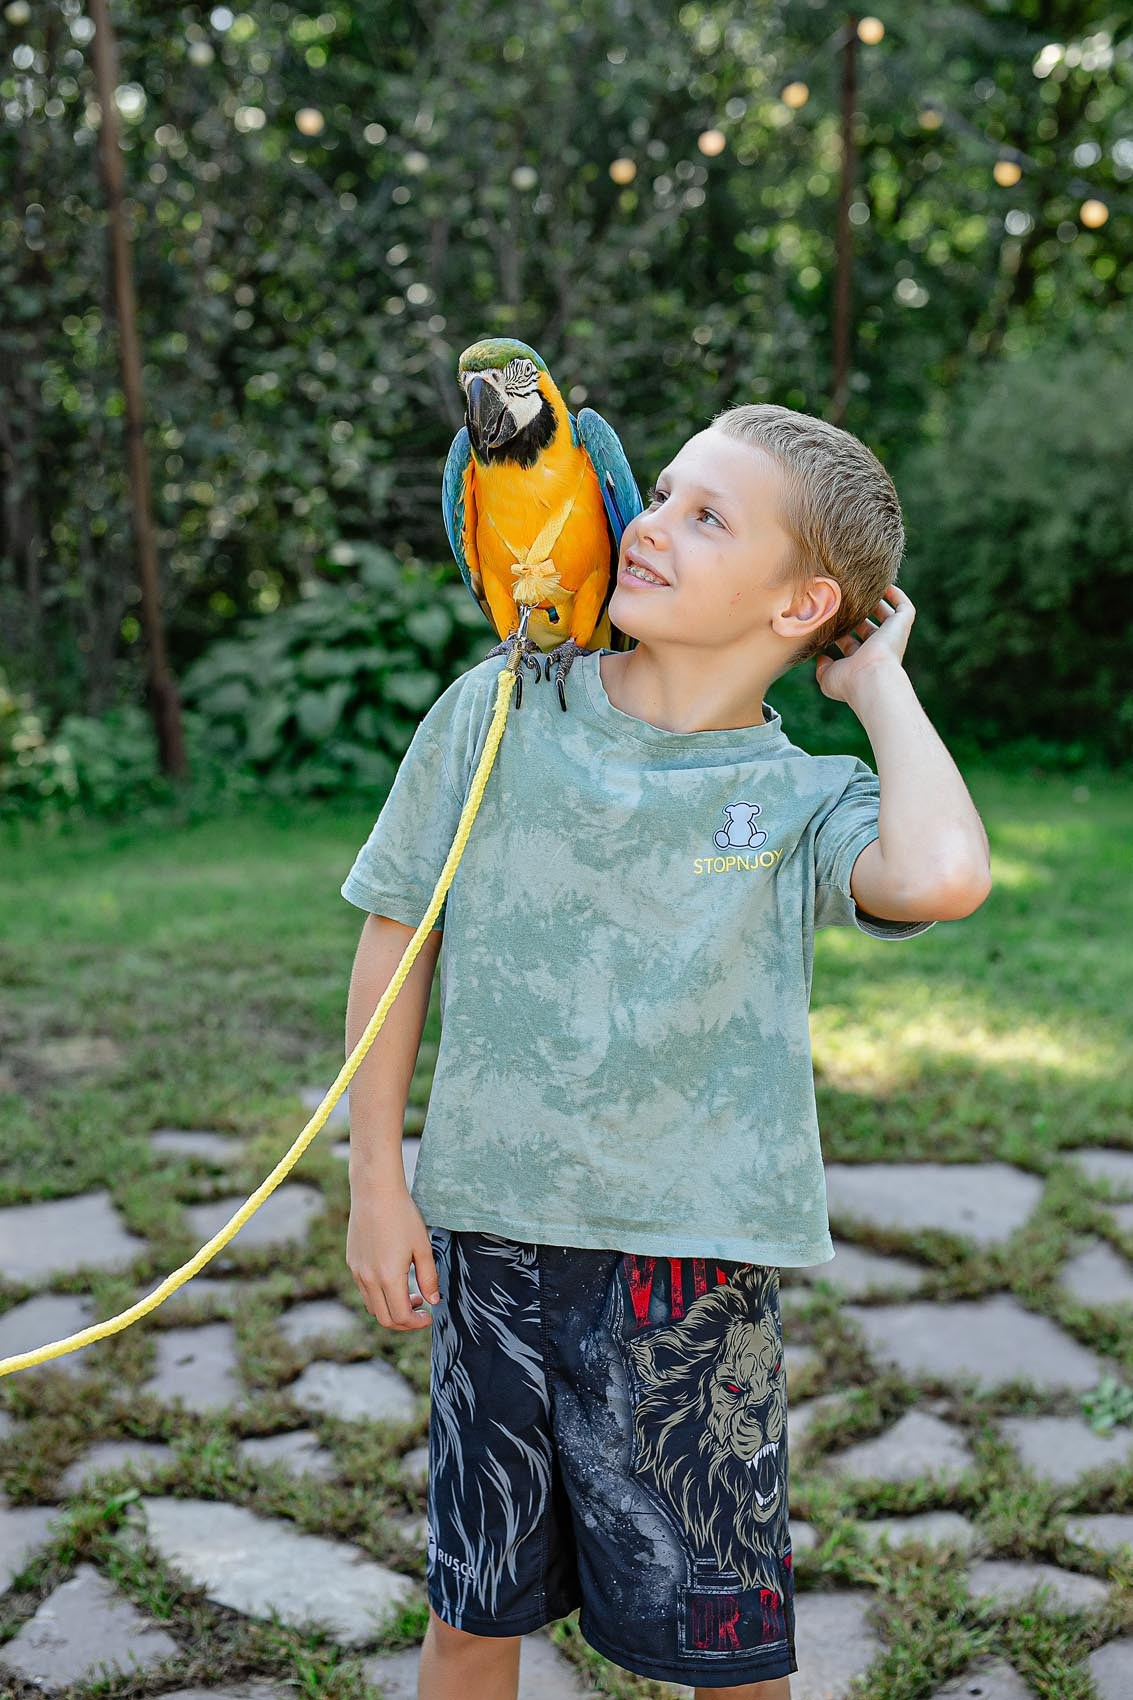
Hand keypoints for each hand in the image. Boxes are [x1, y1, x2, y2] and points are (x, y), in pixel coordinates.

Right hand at [346, 1185, 440, 1331]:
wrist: (374, 1192)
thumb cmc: (402, 1216)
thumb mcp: (422, 1246)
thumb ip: (428, 1277)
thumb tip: (433, 1300)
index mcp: (388, 1277)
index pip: (401, 1316)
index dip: (416, 1323)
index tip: (429, 1315)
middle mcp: (368, 1279)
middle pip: (384, 1318)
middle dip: (404, 1322)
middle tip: (421, 1309)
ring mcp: (357, 1271)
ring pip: (372, 1306)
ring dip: (391, 1309)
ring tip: (410, 1294)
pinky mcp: (352, 1262)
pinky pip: (364, 1290)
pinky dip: (380, 1296)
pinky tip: (393, 1279)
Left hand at [814, 585, 914, 703]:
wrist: (870, 678)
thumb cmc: (849, 681)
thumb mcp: (828, 677)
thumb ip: (822, 668)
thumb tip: (821, 657)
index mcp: (861, 660)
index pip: (851, 644)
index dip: (839, 631)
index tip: (826, 617)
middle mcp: (877, 648)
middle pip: (868, 628)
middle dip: (855, 615)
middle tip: (840, 599)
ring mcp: (891, 637)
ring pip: (886, 616)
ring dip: (876, 603)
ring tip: (861, 586)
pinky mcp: (901, 625)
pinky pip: (904, 607)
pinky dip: (896, 595)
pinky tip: (884, 584)